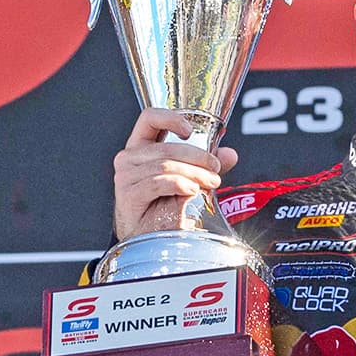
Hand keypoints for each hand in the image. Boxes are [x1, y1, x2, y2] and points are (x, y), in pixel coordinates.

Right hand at [113, 108, 238, 239]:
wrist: (147, 237)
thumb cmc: (160, 207)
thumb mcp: (186, 180)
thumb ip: (204, 166)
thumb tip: (229, 154)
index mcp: (141, 148)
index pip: (149, 118)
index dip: (171, 118)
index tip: (190, 131)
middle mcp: (129, 158)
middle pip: (167, 147)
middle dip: (198, 158)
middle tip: (215, 170)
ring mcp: (125, 176)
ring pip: (166, 165)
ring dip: (194, 174)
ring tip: (209, 184)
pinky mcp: (128, 194)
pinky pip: (159, 183)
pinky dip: (180, 185)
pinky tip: (191, 191)